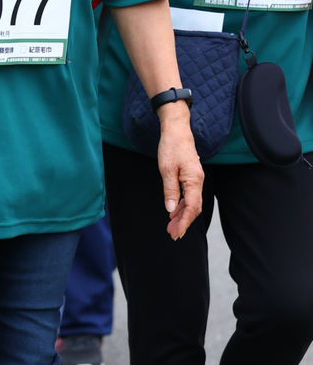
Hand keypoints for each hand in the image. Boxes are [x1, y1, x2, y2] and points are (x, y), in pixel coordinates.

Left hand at [156, 112, 202, 239]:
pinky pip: (189, 196)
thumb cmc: (171, 147)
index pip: (191, 207)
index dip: (185, 222)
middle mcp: (198, 182)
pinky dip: (182, 205)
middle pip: (193, 208)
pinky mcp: (191, 177)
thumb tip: (170, 209)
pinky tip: (174, 211)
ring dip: (182, 215)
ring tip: (171, 226)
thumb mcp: (166, 169)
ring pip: (191, 203)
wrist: (177, 130)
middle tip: (172, 234)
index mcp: (194, 181)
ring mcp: (195, 179)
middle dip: (183, 222)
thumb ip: (170, 190)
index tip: (177, 233)